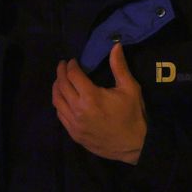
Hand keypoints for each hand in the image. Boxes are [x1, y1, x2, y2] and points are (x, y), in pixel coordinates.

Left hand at [52, 43, 146, 164]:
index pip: (73, 75)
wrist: (135, 145)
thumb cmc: (134, 115)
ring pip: (57, 101)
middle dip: (61, 72)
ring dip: (56, 87)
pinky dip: (59, 104)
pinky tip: (63, 98)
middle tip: (63, 65)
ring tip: (60, 80)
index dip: (71, 65)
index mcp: (91, 97)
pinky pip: (60, 115)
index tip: (73, 61)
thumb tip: (115, 45)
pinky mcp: (74, 134)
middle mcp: (78, 110)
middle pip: (61, 86)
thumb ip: (119, 66)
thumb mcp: (130, 88)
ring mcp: (74, 124)